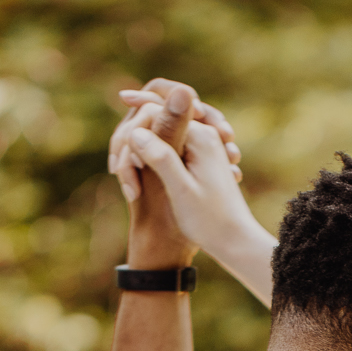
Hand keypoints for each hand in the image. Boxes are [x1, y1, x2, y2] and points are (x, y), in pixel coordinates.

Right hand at [113, 79, 276, 297]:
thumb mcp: (181, 190)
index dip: (136, 121)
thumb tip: (136, 131)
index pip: (157, 108)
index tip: (120, 139)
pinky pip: (171, 145)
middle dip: (137, 134)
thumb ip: (161, 157)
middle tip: (116, 163)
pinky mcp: (200, 159)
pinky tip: (141, 172)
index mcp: (201, 137)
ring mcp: (204, 146)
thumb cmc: (210, 221)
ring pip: (163, 131)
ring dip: (144, 147)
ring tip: (129, 175)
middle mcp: (205, 135)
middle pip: (159, 116)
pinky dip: (154, 156)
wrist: (236, 242)